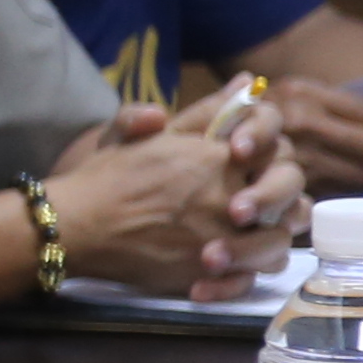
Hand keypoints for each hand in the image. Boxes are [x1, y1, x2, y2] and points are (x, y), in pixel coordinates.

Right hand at [44, 102, 303, 295]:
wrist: (74, 227)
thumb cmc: (106, 178)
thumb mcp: (150, 133)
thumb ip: (203, 110)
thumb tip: (246, 83)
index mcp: (218, 157)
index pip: (277, 149)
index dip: (271, 156)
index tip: (248, 162)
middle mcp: (230, 196)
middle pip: (287, 197)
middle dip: (276, 199)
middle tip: (247, 206)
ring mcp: (223, 237)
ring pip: (277, 242)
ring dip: (265, 242)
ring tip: (239, 240)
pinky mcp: (209, 273)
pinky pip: (249, 278)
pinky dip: (240, 277)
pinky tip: (217, 271)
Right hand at [264, 74, 362, 190]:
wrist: (199, 148)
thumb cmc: (255, 120)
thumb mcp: (286, 97)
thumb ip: (331, 105)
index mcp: (304, 93)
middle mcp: (301, 122)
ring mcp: (295, 157)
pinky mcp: (290, 187)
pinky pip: (341, 194)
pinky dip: (353, 193)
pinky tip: (353, 190)